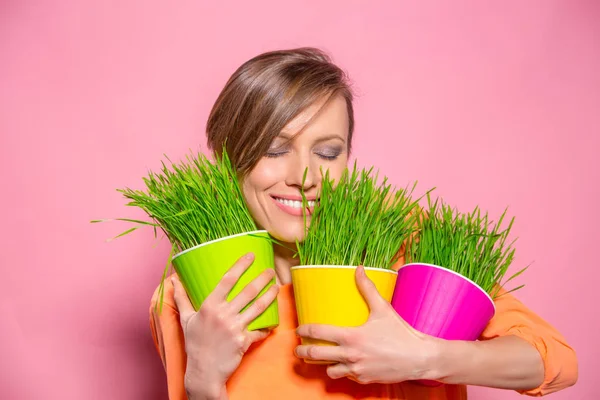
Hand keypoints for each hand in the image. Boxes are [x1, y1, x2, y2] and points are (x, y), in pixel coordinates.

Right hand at [172, 253, 279, 398]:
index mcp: (209, 306)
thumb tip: (174, 281)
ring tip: (276, 287)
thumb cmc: (194, 344)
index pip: (227, 280)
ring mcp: (235, 328)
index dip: (240, 265)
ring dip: (270, 296)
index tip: (250, 256)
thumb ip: (182, 299)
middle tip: (271, 270)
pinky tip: (273, 321)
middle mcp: (223, 315)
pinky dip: (267, 327)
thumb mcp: (186, 320)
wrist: (203, 372)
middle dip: (262, 279)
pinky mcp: (244, 342)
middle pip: (248, 292)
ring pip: (258, 308)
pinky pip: (259, 331)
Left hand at [295, 266, 438, 383]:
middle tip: (298, 348)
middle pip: (316, 355)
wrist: (419, 358)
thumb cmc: (401, 333)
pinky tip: (346, 363)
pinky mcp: (364, 380)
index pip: (319, 332)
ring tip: (323, 358)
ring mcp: (356, 369)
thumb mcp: (383, 309)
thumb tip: (359, 269)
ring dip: (325, 364)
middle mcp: (351, 355)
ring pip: (329, 370)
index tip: (299, 329)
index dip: (304, 330)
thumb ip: (368, 289)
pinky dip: (344, 370)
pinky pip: (346, 376)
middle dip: (302, 352)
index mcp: (352, 336)